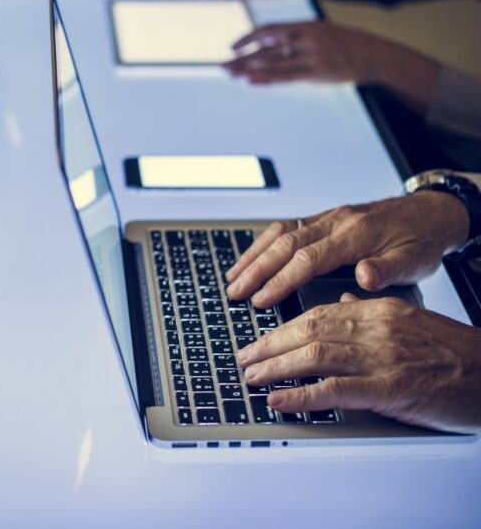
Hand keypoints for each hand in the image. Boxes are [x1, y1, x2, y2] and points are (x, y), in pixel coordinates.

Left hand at [224, 21, 441, 111]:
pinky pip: (287, 76)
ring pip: (273, 62)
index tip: (233, 45)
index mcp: (307, 25)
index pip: (270, 29)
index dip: (249, 37)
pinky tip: (250, 80)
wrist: (378, 56)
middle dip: (242, 58)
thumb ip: (299, 36)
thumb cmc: (349, 45)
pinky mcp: (318, 73)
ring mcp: (313, 55)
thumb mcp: (324, 32)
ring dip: (248, 69)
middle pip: (266, 48)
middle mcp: (307, 38)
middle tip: (221, 65)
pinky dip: (267, 78)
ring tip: (230, 74)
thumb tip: (274, 42)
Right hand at [225, 191, 469, 308]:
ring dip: (254, 255)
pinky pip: (286, 227)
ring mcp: (327, 217)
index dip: (280, 280)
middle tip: (235, 292)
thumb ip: (388, 270)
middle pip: (285, 244)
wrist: (431, 213)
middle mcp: (336, 221)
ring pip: (280, 233)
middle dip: (256, 269)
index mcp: (356, 234)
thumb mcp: (415, 262)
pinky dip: (264, 243)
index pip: (307, 259)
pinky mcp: (324, 219)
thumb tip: (364, 277)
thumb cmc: (422, 240)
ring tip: (234, 277)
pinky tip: (251, 258)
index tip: (260, 299)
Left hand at [237, 295, 480, 433]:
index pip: (317, 313)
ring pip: (315, 356)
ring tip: (252, 377)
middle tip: (244, 358)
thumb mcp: (413, 319)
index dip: (282, 328)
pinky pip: (336, 390)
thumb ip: (374, 310)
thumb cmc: (457, 353)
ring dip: (276, 368)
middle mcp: (377, 329)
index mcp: (380, 310)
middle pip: (308, 330)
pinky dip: (301, 395)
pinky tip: (280, 400)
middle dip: (269, 345)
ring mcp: (383, 359)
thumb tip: (345, 301)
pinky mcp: (391, 390)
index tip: (260, 340)